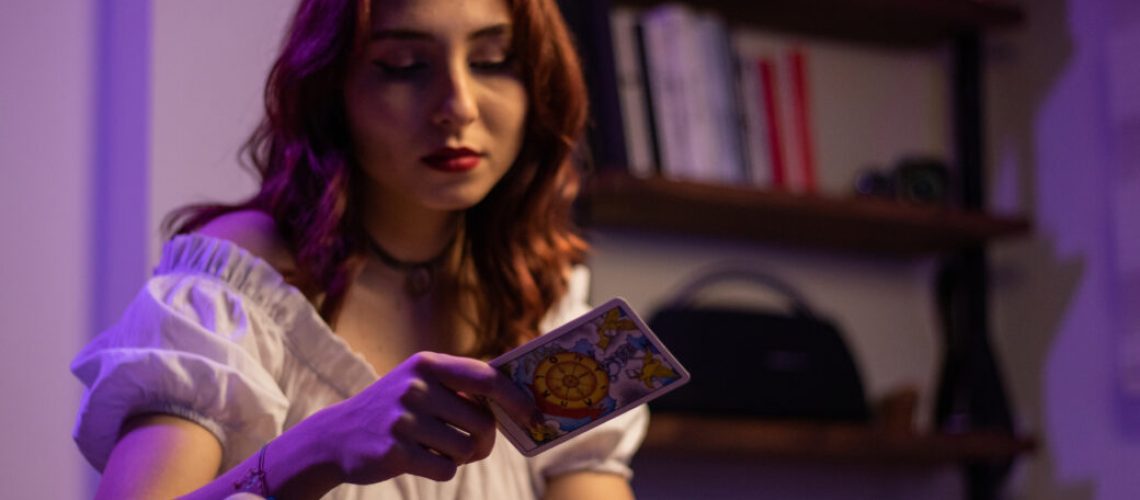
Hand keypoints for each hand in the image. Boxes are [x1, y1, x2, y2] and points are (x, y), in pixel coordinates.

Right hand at [296, 352, 536, 483]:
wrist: (337, 436)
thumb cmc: (396, 409)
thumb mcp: (421, 382)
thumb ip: (463, 385)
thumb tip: (518, 399)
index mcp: (427, 364)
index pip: (486, 378)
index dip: (516, 398)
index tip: (533, 414)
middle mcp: (415, 387)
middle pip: (483, 422)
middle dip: (486, 441)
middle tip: (474, 445)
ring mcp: (402, 420)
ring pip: (466, 449)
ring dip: (461, 456)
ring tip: (438, 449)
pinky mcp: (394, 452)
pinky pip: (445, 470)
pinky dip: (442, 470)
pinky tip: (421, 460)